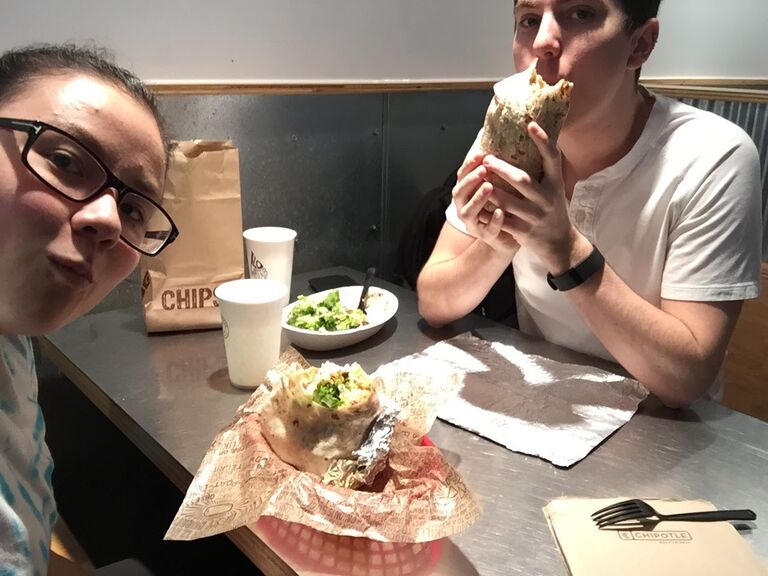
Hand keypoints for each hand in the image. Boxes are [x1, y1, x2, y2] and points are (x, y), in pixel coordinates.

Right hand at [452, 148, 519, 258]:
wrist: (505, 237)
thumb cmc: (501, 207)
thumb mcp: (496, 186)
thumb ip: (495, 170)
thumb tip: (501, 141)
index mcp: (466, 193)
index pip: (461, 176)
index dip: (468, 165)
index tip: (480, 154)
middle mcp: (464, 208)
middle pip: (459, 193)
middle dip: (470, 180)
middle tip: (484, 169)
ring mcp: (473, 223)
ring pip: (469, 211)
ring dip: (478, 198)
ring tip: (489, 186)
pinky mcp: (486, 237)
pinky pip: (488, 230)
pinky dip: (494, 221)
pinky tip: (501, 212)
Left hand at [481, 122, 590, 272]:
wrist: (559, 243)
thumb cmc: (553, 209)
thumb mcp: (555, 188)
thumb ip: (544, 170)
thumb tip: (532, 139)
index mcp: (555, 184)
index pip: (552, 158)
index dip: (543, 140)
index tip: (530, 124)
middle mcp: (547, 199)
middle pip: (522, 180)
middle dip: (502, 169)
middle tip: (486, 159)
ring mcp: (535, 216)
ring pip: (507, 201)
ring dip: (490, 190)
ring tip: (477, 178)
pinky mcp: (523, 231)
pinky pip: (501, 220)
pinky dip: (489, 212)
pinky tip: (478, 204)